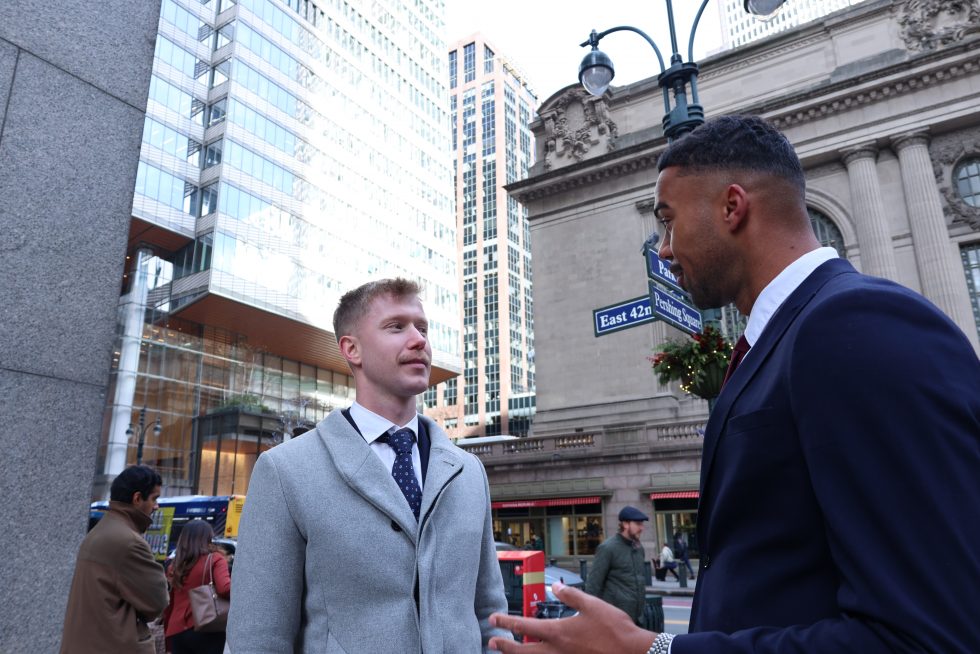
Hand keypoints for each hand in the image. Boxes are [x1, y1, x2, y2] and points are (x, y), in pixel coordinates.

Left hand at [488, 582, 656, 653]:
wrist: (633, 652)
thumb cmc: (614, 628)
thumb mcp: (592, 605)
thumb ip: (570, 596)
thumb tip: (554, 587)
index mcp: (558, 633)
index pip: (524, 626)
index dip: (506, 622)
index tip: (493, 619)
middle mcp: (556, 651)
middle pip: (522, 651)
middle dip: (505, 646)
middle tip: (491, 642)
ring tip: (506, 653)